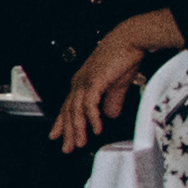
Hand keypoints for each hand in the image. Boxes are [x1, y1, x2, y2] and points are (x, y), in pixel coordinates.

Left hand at [54, 10, 180, 152]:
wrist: (131, 39)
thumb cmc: (124, 57)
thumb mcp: (117, 84)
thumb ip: (113, 100)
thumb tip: (110, 116)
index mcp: (83, 82)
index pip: (68, 106)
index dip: (62, 122)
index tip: (57, 136)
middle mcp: (79, 82)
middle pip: (69, 111)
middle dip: (67, 131)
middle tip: (67, 148)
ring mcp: (85, 81)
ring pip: (76, 110)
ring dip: (78, 128)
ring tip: (80, 143)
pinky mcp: (94, 80)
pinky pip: (89, 103)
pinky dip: (92, 118)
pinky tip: (96, 129)